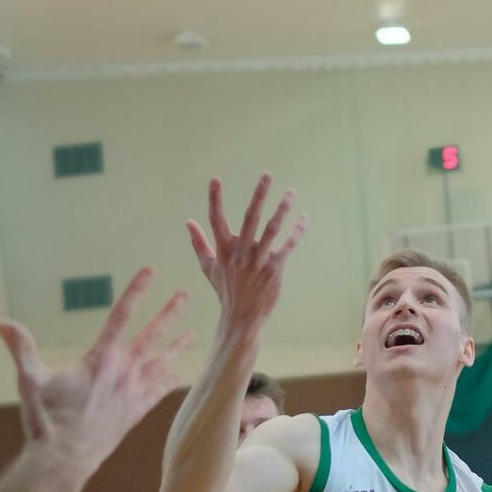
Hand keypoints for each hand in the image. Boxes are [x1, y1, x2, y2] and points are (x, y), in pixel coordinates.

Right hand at [0, 267, 191, 479]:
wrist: (64, 460)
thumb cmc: (46, 420)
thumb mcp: (30, 379)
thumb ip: (20, 347)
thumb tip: (1, 322)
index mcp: (100, 358)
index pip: (121, 314)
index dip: (136, 290)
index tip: (151, 271)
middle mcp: (123, 371)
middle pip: (152, 334)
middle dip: (169, 312)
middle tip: (186, 295)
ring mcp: (133, 392)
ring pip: (161, 361)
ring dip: (177, 346)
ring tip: (193, 334)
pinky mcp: (136, 412)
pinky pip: (159, 391)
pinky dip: (169, 380)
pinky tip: (178, 373)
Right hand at [186, 175, 307, 331]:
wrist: (242, 317)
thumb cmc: (226, 290)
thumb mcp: (209, 267)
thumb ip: (199, 243)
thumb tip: (188, 222)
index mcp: (224, 251)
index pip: (216, 220)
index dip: (215, 200)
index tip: (215, 179)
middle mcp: (241, 254)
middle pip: (250, 219)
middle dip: (258, 196)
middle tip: (267, 175)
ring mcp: (258, 261)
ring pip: (272, 230)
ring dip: (282, 209)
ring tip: (290, 192)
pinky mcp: (274, 269)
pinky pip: (287, 247)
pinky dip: (297, 232)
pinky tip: (303, 218)